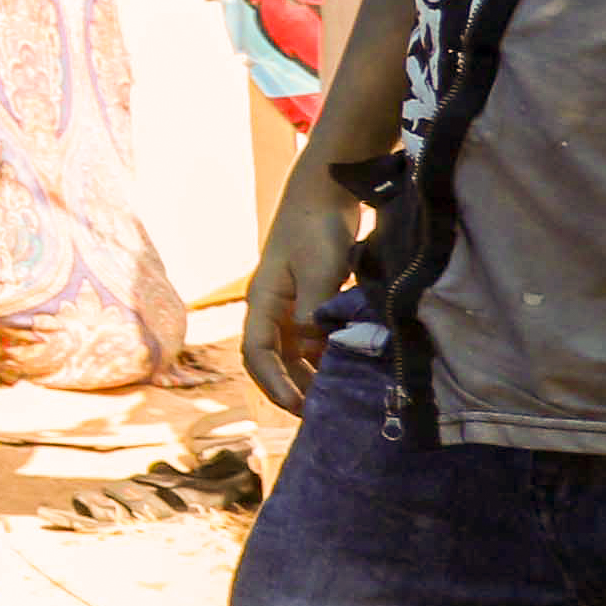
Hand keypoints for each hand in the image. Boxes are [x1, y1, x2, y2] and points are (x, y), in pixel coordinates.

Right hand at [244, 156, 363, 414]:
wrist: (326, 191)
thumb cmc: (317, 228)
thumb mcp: (318, 272)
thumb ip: (314, 312)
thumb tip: (314, 350)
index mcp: (263, 302)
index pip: (257, 355)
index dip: (273, 384)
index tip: (298, 407)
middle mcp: (273, 308)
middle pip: (274, 359)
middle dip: (293, 388)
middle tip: (321, 414)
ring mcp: (291, 302)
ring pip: (295, 351)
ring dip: (311, 374)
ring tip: (336, 396)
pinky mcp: (311, 297)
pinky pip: (314, 336)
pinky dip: (326, 354)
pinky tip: (347, 364)